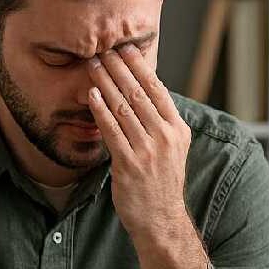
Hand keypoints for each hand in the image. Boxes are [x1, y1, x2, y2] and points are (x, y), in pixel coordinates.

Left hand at [87, 47, 208, 268]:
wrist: (161, 219)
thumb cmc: (161, 184)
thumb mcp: (171, 149)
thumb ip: (160, 123)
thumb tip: (142, 95)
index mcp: (178, 130)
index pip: (158, 90)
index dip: (140, 67)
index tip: (125, 48)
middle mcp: (166, 137)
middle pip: (139, 93)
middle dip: (119, 68)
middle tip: (102, 49)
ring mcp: (149, 151)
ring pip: (124, 107)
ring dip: (106, 83)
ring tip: (92, 65)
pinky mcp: (130, 164)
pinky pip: (112, 130)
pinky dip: (101, 110)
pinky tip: (91, 95)